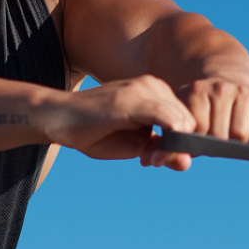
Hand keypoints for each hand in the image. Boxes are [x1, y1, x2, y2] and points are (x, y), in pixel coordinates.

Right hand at [46, 75, 198, 168]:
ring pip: (182, 120)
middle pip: (189, 121)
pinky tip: (152, 153)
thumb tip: (187, 163)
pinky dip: (168, 139)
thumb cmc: (95, 133)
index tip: (160, 161)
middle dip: (178, 149)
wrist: (59, 119)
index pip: (189, 119)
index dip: (183, 145)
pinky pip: (166, 117)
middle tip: (151, 162)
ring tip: (146, 159)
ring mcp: (143, 88)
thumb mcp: (135, 147)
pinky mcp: (131, 98)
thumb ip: (162, 152)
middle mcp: (154, 85)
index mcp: (158, 93)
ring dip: (171, 148)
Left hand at [142, 78, 248, 168]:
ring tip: (233, 138)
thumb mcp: (183, 122)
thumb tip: (150, 162)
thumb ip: (166, 145)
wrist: (228, 81)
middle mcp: (220, 89)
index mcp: (196, 91)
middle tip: (218, 142)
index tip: (200, 143)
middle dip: (218, 146)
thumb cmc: (202, 113)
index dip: (198, 145)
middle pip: (219, 137)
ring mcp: (243, 93)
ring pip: (240, 136)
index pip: (196, 133)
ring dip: (238, 144)